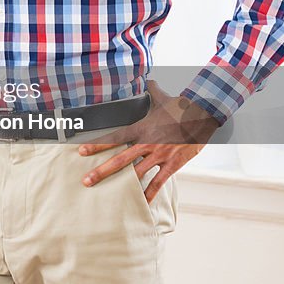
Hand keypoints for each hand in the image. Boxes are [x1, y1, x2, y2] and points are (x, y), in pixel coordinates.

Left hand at [77, 80, 221, 202]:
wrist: (202, 115)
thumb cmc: (181, 107)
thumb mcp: (163, 98)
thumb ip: (152, 90)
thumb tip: (149, 79)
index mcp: (141, 128)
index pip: (114, 138)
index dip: (97, 145)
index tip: (81, 151)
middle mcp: (147, 143)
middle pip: (120, 160)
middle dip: (102, 171)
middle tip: (86, 180)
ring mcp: (159, 155)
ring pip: (136, 173)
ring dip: (122, 185)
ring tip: (108, 195)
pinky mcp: (172, 165)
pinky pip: (158, 182)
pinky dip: (149, 194)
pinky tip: (141, 203)